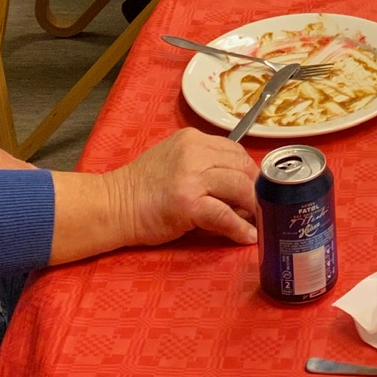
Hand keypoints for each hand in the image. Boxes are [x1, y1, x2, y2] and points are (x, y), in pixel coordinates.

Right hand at [106, 129, 260, 247]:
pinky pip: (223, 214)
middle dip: (256, 189)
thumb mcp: (175, 162)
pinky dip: (239, 227)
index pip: (235, 151)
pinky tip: (247, 237)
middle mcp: (194, 151)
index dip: (250, 172)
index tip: (256, 189)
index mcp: (192, 139)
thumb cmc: (142, 188)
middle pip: (242, 167)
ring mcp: (191, 176)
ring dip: (254, 207)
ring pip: (238, 187)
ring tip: (260, 221)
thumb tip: (241, 190)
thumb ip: (205, 167)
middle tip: (263, 208)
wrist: (113, 205)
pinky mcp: (187, 203)